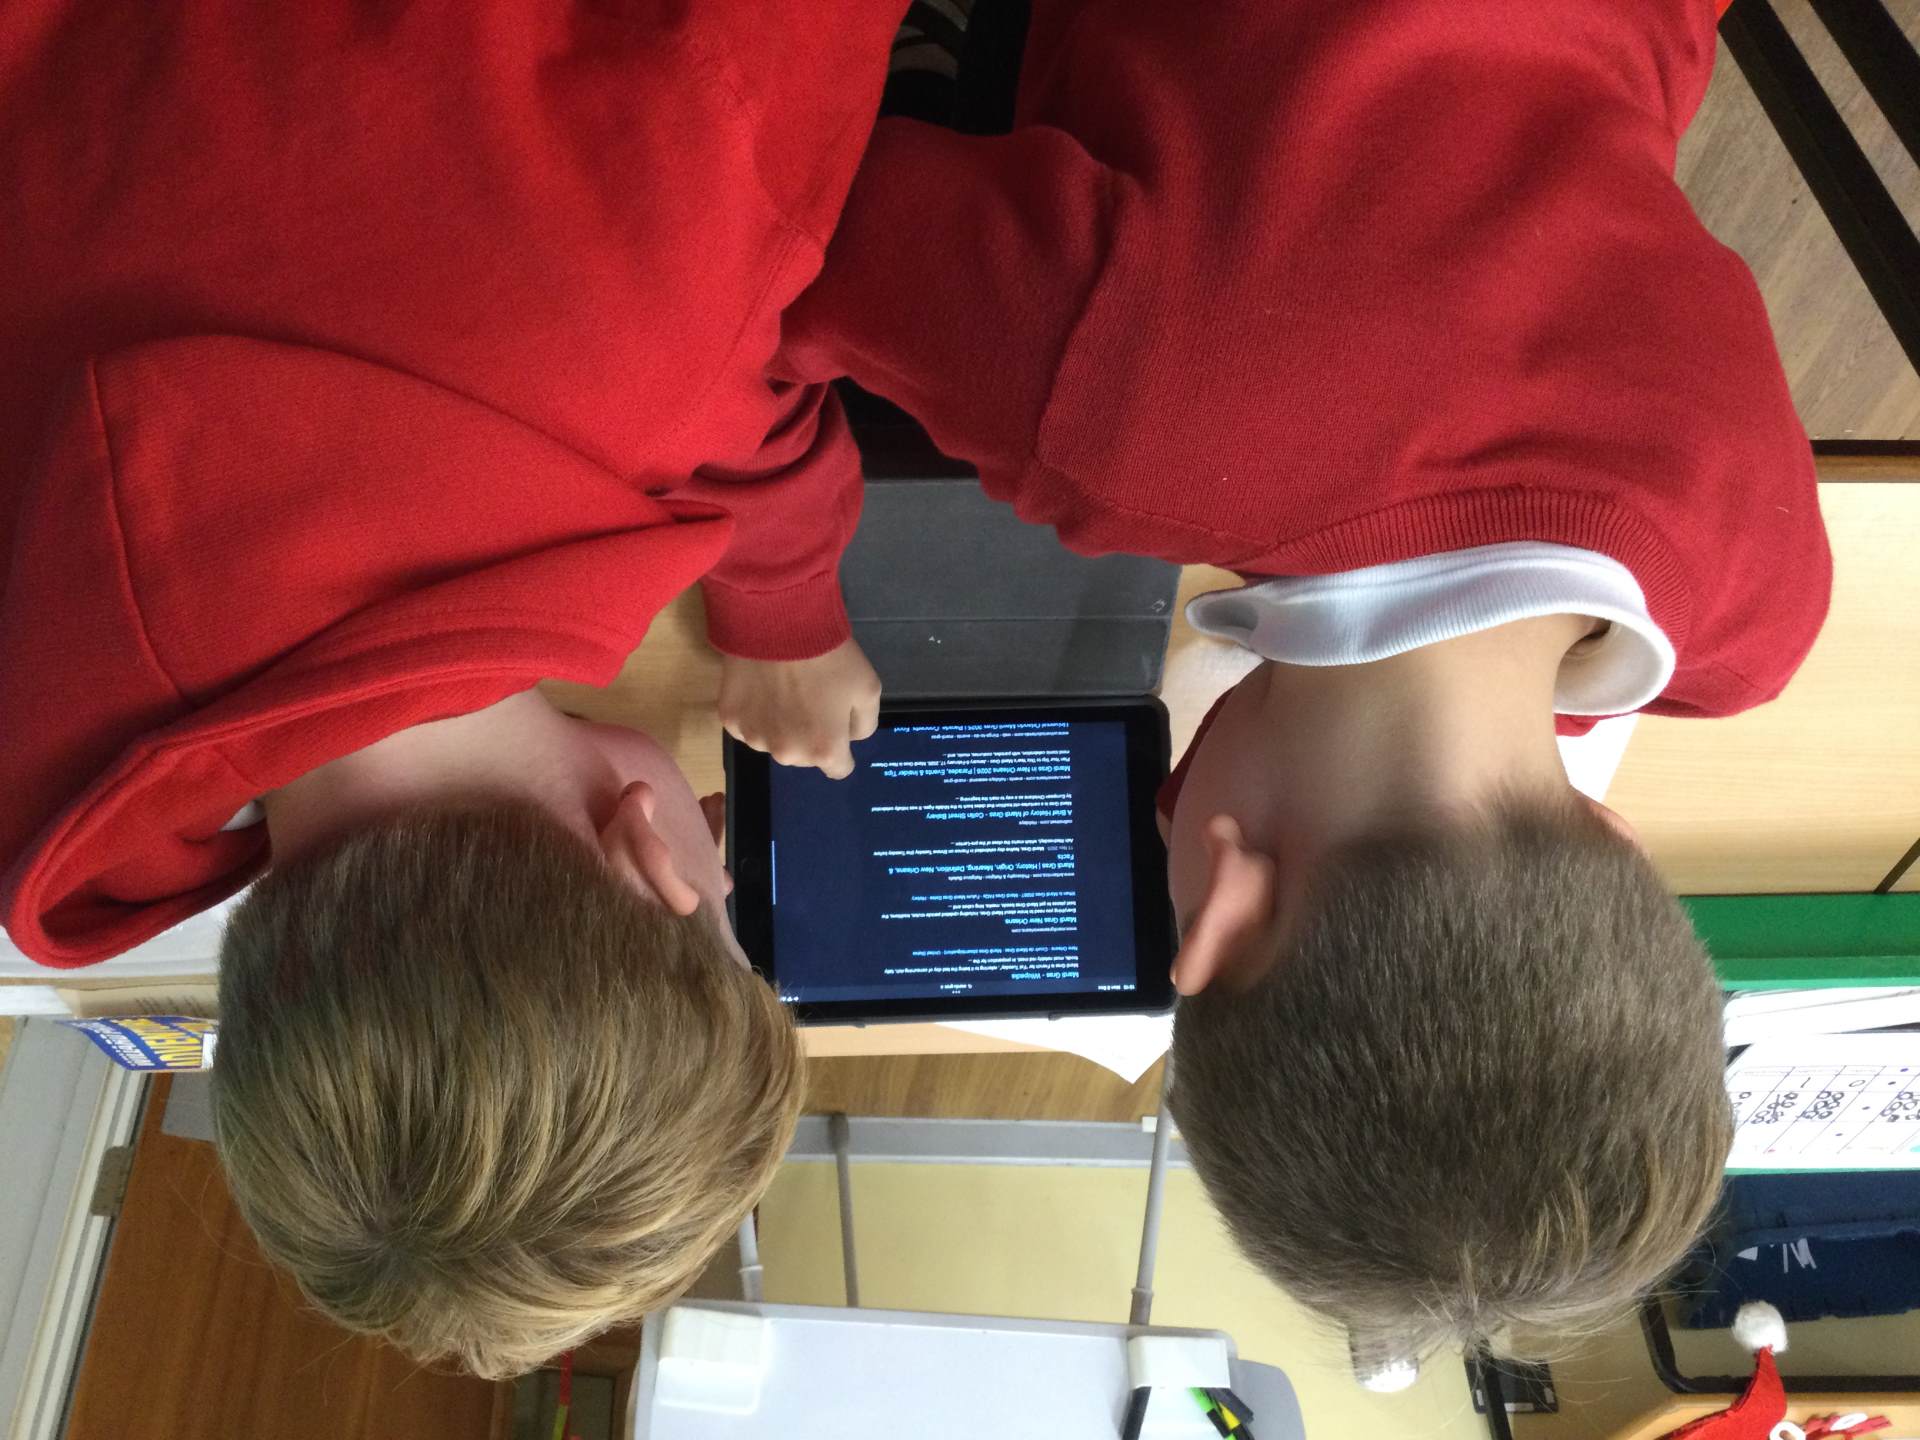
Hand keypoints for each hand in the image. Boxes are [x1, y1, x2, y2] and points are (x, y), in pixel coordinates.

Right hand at [718, 639, 881, 779]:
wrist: (780, 623)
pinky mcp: (729, 719)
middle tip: (809, 699)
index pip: (838, 768)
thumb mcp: (868, 689)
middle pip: (803, 756)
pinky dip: (754, 712)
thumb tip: (849, 737)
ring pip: (772, 741)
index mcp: (823, 750)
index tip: (836, 726)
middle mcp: (786, 753)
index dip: (840, 748)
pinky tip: (760, 686)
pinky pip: (747, 725)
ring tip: (782, 690)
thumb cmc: (829, 657)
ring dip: (779, 726)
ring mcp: (754, 737)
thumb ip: (863, 723)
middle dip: (809, 736)